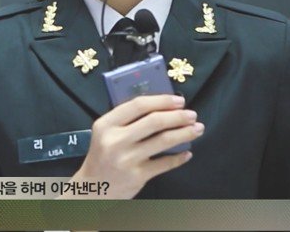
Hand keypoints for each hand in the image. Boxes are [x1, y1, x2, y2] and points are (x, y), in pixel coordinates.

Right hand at [64, 94, 202, 198]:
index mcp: (106, 124)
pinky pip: (165, 163)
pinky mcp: (137, 176)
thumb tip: (162, 106)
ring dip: (184, 133)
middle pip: (154, 122)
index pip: (138, 105)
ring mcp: (127, 159)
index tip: (179, 100)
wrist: (92, 188)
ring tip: (197, 129)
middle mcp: (116, 140)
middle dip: (178, 116)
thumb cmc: (103, 155)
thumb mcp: (106, 133)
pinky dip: (179, 157)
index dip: (162, 100)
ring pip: (163, 141)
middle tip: (192, 115)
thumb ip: (127, 119)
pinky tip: (186, 152)